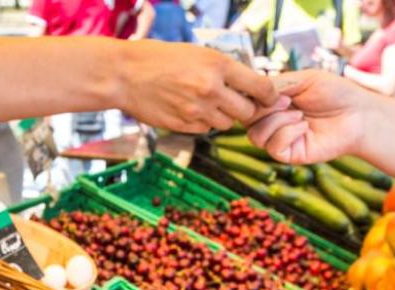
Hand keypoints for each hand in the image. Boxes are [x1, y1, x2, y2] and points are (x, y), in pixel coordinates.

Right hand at [121, 42, 277, 131]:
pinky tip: (189, 109)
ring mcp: (196, 111)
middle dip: (245, 108)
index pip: (261, 87)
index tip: (269, 97)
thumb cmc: (160, 59)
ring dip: (222, 116)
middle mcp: (211, 90)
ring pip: (226, 123)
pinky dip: (203, 123)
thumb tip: (249, 86)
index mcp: (218, 65)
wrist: (125, 75)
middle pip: (247, 111)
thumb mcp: (198, 53)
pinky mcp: (184, 126)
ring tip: (205, 102)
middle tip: (236, 101)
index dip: (269, 95)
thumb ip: (224, 70)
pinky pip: (206, 130)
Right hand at [246, 69, 367, 163]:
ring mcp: (278, 139)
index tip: (268, 89)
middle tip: (288, 102)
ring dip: (277, 121)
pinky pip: (273, 147)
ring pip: (255, 135)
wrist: (358, 114)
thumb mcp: (303, 79)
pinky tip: (305, 127)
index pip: (245, 102)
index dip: (250, 96)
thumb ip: (274, 84)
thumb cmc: (335, 93)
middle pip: (245, 120)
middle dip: (265, 108)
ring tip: (300, 115)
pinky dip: (288, 133)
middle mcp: (271, 121)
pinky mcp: (288, 155)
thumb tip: (248, 92)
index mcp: (272, 102)